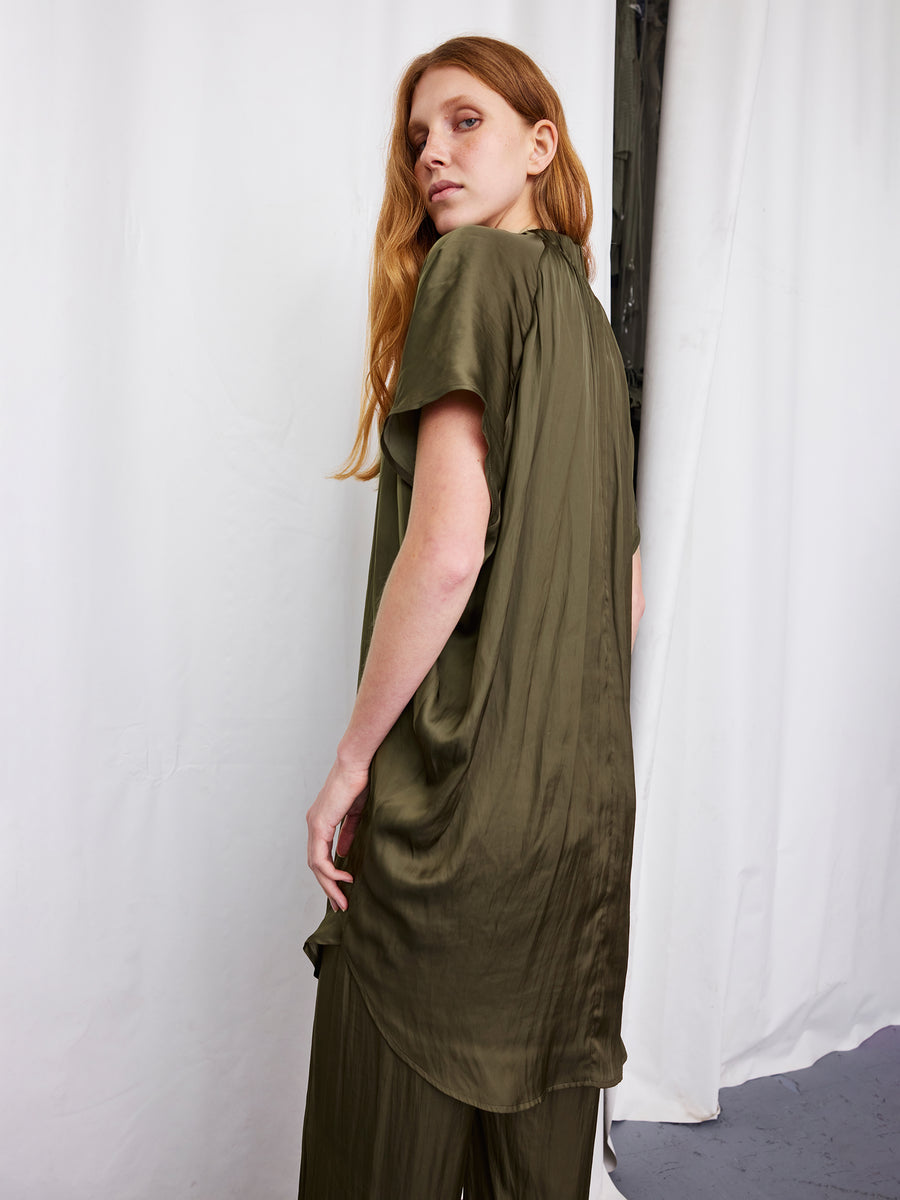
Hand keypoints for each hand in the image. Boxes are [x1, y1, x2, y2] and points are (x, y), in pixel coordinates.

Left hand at [306, 758, 369, 911]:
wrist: (356, 763)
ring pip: (316, 865)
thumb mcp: (355, 813)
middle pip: (315, 865)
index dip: (330, 875)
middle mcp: (313, 824)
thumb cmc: (359, 781)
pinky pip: (320, 857)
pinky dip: (331, 871)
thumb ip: (348, 832)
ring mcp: (314, 825)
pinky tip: (345, 878)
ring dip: (328, 886)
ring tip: (342, 900)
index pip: (320, 855)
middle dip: (327, 888)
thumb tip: (343, 852)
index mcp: (320, 821)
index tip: (344, 890)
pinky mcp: (320, 824)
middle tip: (340, 905)